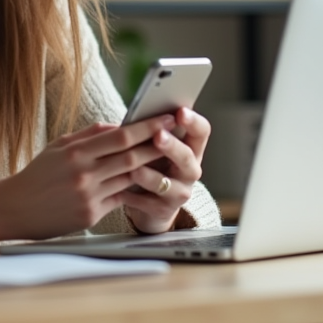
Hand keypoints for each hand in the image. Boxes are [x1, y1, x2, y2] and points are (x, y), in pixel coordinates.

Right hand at [0, 115, 176, 240]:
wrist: (14, 208)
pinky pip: (121, 199)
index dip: (147, 127)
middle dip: (158, 144)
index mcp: (75, 152)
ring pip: (130, 178)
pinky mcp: (91, 215)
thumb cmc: (38, 174)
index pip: (119, 136)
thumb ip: (89, 135)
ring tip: (172, 157)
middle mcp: (84, 173)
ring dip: (154, 167)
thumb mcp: (59, 147)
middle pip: (131, 156)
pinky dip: (136, 190)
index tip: (166, 118)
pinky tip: (151, 182)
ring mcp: (88, 196)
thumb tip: (119, 125)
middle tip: (179, 134)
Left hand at [119, 107, 210, 233]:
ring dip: (149, 176)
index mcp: (190, 148)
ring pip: (166, 183)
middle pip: (186, 157)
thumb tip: (129, 117)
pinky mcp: (163, 210)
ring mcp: (179, 192)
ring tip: (134, 170)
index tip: (181, 111)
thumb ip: (148, 132)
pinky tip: (120, 191)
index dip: (193, 121)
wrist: (148, 203)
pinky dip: (133, 196)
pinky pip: (148, 203)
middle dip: (172, 146)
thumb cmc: (149, 164)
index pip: (201, 131)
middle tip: (158, 136)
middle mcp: (190, 170)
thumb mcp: (152, 146)